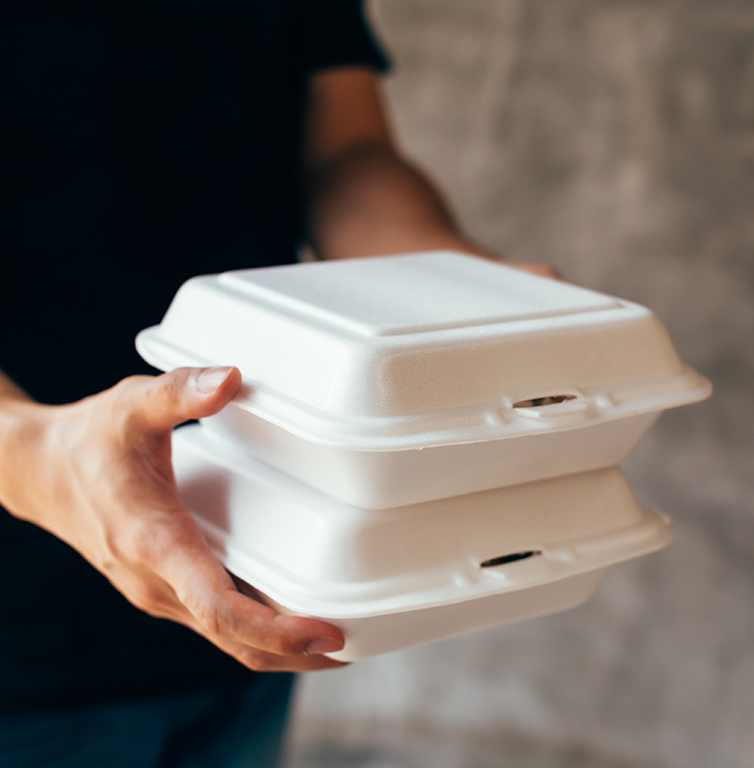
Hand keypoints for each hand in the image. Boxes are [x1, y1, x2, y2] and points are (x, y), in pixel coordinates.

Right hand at [0, 367, 345, 671]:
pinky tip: (282, 613)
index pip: (220, 608)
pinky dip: (252, 630)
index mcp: (154, 542)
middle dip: (292, 652)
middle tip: (351, 645)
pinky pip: (212, 622)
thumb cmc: (87, 440)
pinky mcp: (161, 585)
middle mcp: (156, 580)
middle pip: (233, 639)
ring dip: (275, 647)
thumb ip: (181, 392)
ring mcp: (157, 589)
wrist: (38, 472)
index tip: (326, 632)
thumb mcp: (132, 406)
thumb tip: (231, 379)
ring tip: (329, 640)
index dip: (277, 628)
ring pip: (223, 638)